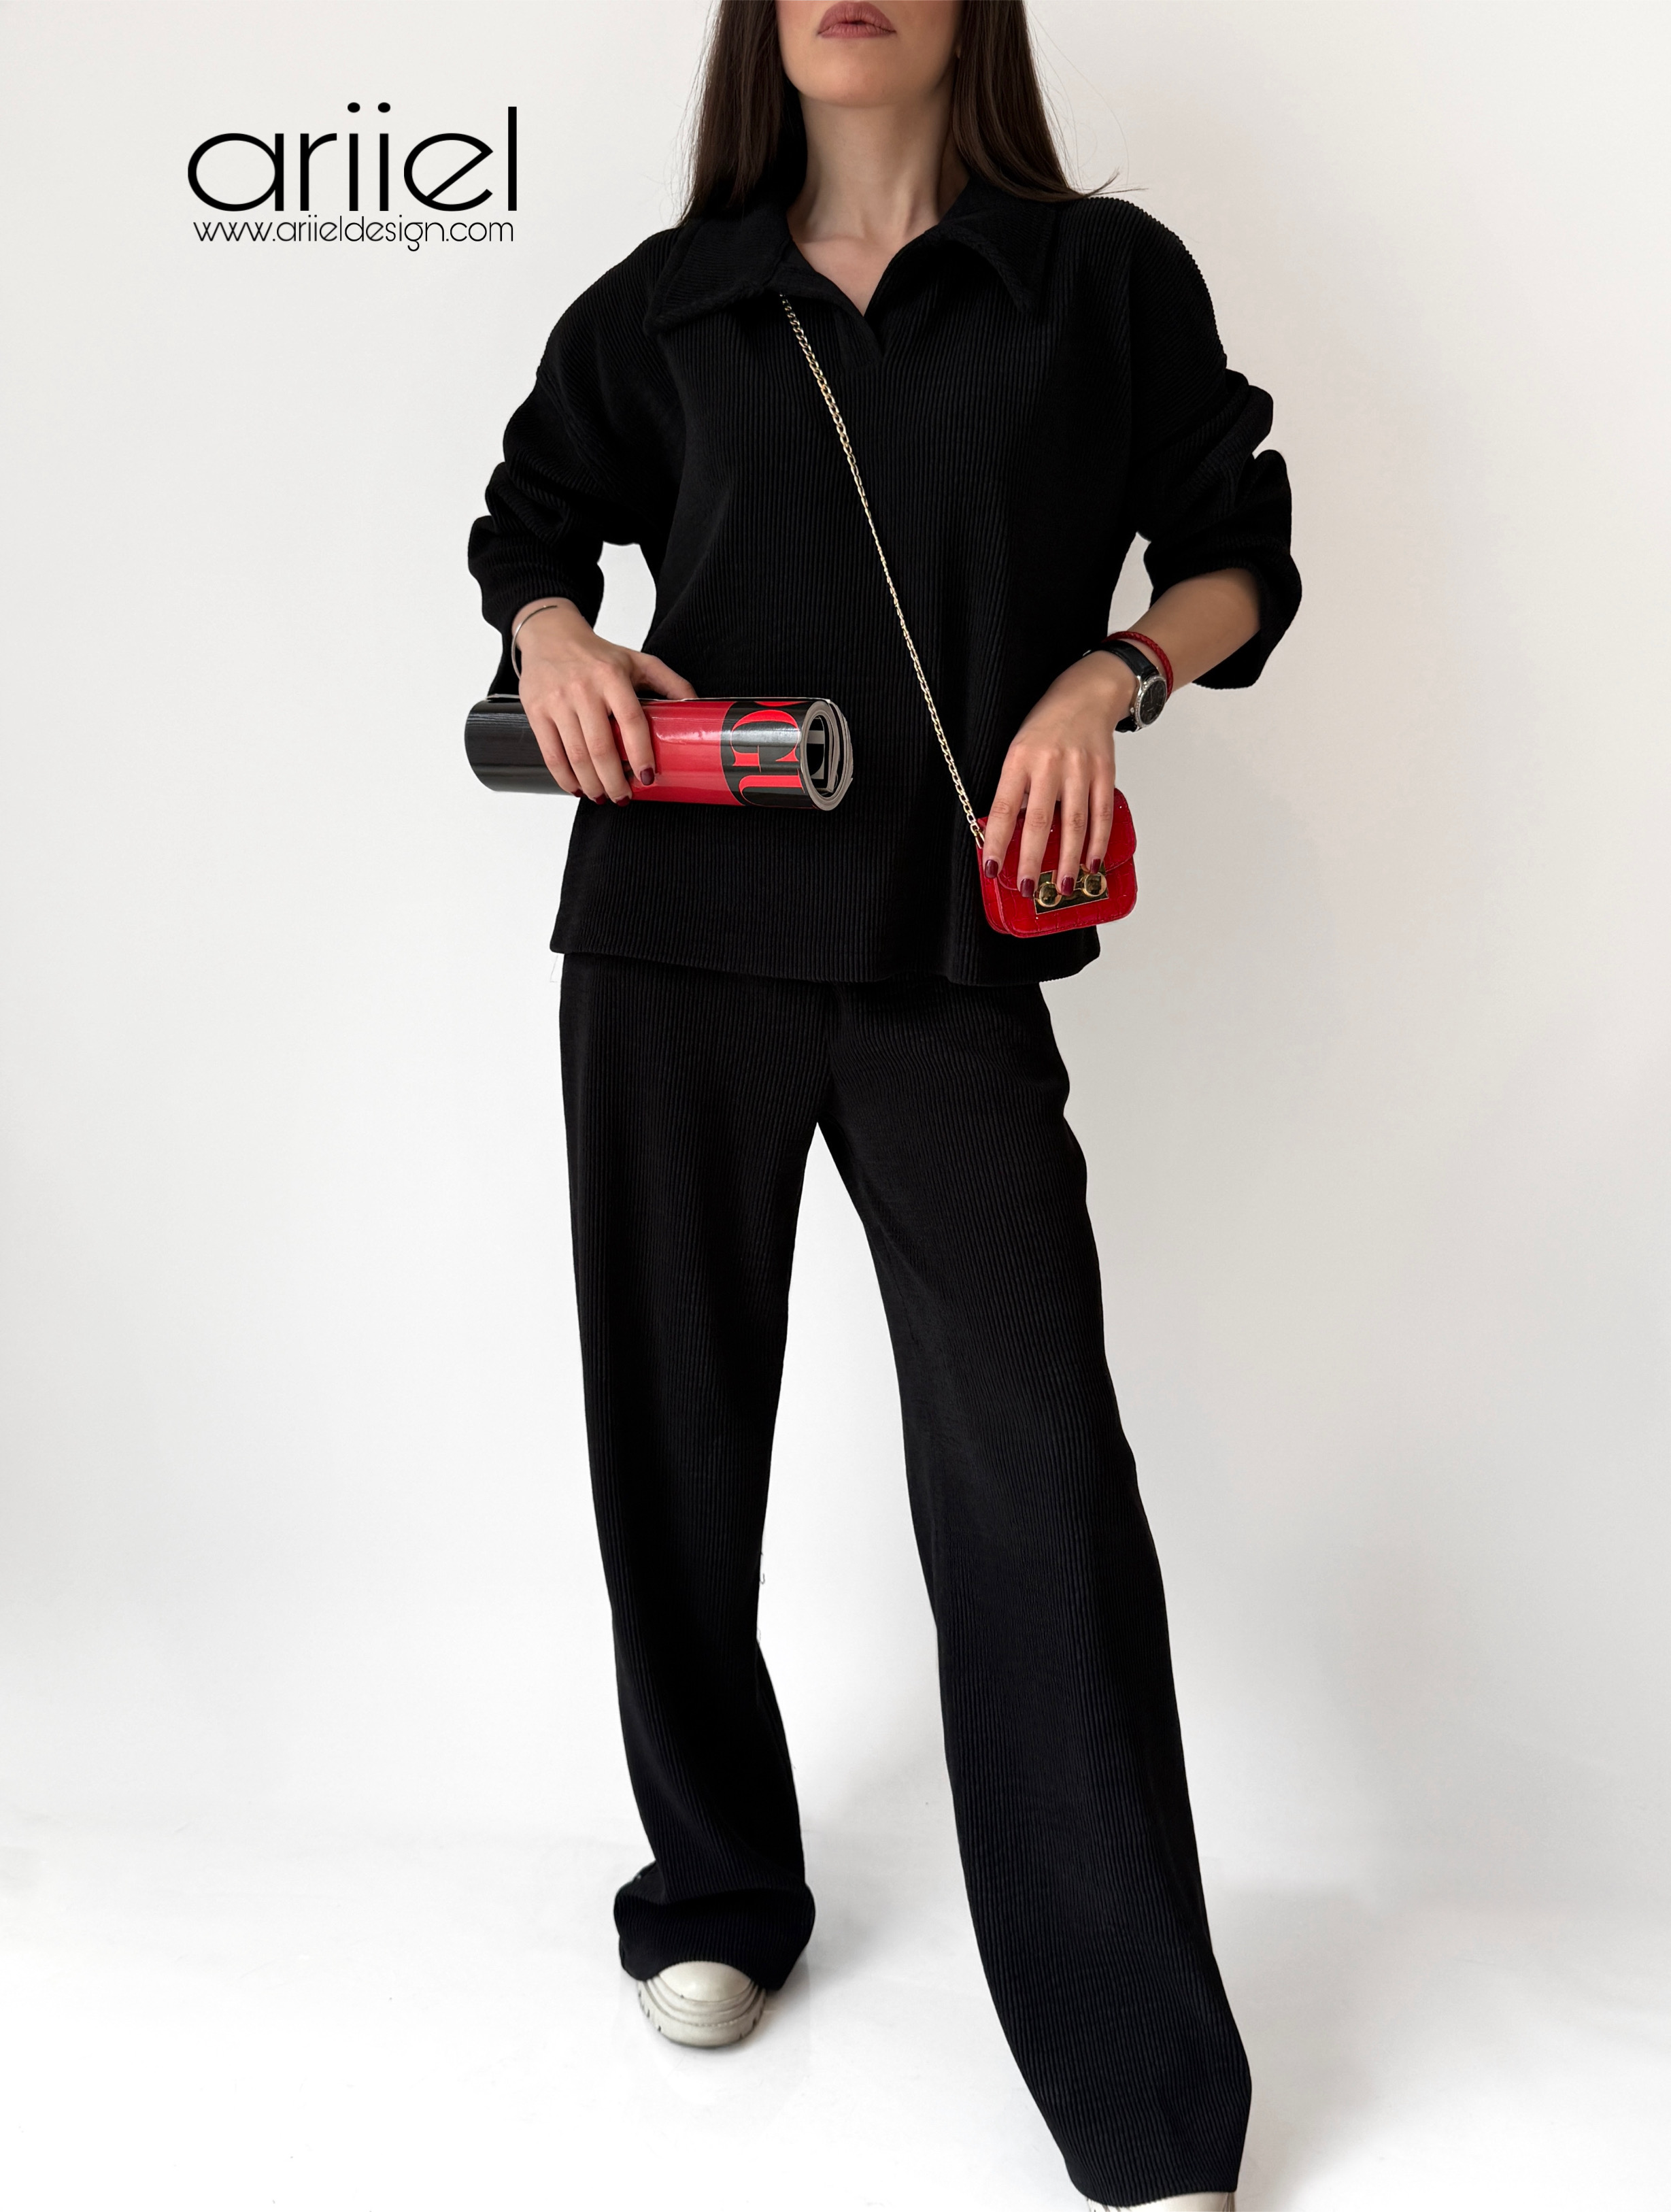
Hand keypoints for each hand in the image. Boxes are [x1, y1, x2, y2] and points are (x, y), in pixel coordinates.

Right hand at [514, 600, 695, 802]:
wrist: (549, 634)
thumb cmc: (597, 653)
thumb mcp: (637, 660)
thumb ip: (669, 682)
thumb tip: (696, 707)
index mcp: (611, 676)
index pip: (630, 721)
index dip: (640, 754)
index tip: (646, 777)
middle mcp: (582, 688)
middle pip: (601, 748)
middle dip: (614, 781)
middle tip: (624, 797)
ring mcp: (556, 701)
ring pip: (576, 756)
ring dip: (592, 784)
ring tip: (603, 796)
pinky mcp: (536, 711)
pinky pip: (551, 754)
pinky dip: (564, 778)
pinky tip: (577, 787)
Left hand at [983, 653, 1134, 895]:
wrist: (1087, 694)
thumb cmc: (1046, 726)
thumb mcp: (1019, 750)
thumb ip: (1015, 789)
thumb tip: (1009, 833)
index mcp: (1019, 759)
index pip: (1003, 807)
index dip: (997, 841)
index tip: (992, 868)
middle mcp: (1049, 763)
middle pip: (1039, 821)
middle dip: (1033, 860)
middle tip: (1028, 888)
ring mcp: (1079, 768)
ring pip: (1075, 822)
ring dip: (1069, 859)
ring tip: (1064, 886)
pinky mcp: (1104, 771)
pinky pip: (1101, 813)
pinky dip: (1098, 842)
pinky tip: (1092, 863)